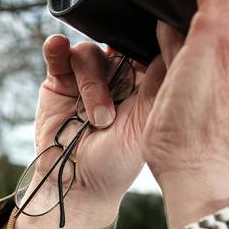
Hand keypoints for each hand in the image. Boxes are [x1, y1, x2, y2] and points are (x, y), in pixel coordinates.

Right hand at [13, 36, 165, 228]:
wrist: (77, 185)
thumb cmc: (116, 163)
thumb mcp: (145, 122)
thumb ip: (157, 83)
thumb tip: (172, 42)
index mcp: (143, 83)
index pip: (146, 48)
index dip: (146, 44)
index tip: (144, 55)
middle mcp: (116, 76)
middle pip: (115, 44)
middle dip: (116, 66)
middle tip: (117, 101)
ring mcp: (86, 77)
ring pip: (88, 54)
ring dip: (91, 84)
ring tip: (95, 118)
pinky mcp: (58, 81)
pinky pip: (58, 53)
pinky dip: (56, 48)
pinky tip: (58, 47)